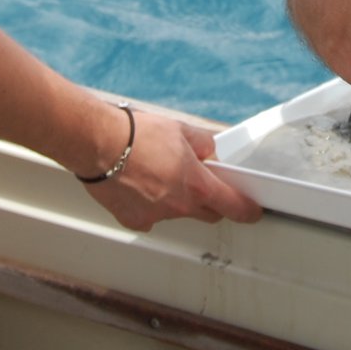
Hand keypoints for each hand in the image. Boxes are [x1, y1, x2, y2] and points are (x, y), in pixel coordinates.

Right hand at [82, 107, 262, 230]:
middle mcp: (179, 206)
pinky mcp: (134, 220)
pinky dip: (149, 205)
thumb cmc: (136, 135)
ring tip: (156, 173)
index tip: (252, 211)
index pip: (233, 206)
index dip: (247, 210)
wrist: (98, 143)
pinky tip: (138, 186)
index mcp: (196, 184)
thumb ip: (203, 144)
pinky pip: (150, 217)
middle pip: (207, 213)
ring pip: (176, 213)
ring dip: (174, 199)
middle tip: (198, 181)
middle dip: (209, 201)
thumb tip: (210, 151)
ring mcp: (156, 216)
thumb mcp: (181, 130)